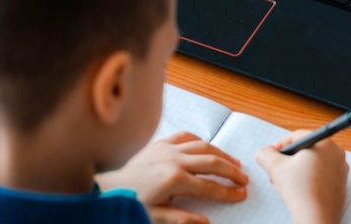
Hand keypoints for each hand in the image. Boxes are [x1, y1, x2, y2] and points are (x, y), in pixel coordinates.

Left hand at [96, 132, 247, 223]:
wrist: (107, 187)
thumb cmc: (131, 202)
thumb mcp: (155, 217)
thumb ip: (182, 220)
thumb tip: (206, 223)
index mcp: (174, 180)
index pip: (209, 186)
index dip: (228, 191)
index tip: (241, 194)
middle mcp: (174, 159)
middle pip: (212, 161)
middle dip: (231, 170)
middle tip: (244, 179)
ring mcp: (167, 148)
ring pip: (202, 145)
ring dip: (221, 153)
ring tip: (234, 163)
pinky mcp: (159, 142)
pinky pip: (185, 135)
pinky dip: (200, 140)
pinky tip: (208, 146)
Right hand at [255, 130, 348, 223]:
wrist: (316, 217)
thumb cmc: (299, 190)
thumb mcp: (275, 167)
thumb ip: (265, 154)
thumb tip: (263, 152)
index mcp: (324, 142)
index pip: (297, 135)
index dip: (280, 144)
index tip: (272, 155)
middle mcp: (336, 152)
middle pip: (307, 148)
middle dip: (289, 159)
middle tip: (277, 170)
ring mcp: (341, 168)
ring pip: (314, 162)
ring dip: (298, 168)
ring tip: (286, 181)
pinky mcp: (341, 183)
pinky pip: (322, 174)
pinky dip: (310, 177)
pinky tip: (300, 189)